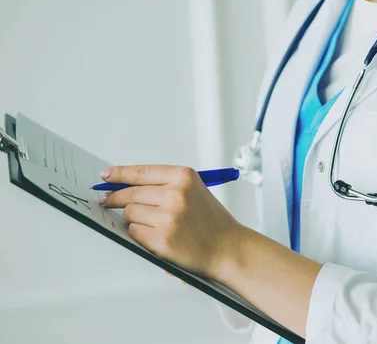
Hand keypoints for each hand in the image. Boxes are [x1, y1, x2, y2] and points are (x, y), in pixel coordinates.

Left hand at [99, 165, 240, 280]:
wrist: (228, 248)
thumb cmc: (211, 221)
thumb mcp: (194, 191)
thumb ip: (163, 185)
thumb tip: (124, 185)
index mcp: (184, 177)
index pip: (141, 172)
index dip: (118, 174)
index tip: (105, 175)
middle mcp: (176, 194)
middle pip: (130, 193)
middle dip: (115, 198)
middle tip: (107, 200)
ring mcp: (168, 217)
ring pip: (130, 213)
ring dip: (133, 219)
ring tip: (152, 224)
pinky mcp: (161, 239)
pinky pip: (134, 232)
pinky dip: (139, 235)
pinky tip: (156, 236)